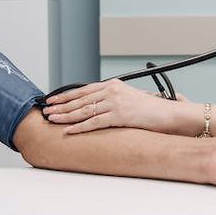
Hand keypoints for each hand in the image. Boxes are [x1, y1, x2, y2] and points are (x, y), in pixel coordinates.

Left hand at [42, 79, 180, 133]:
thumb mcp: (129, 98)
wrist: (168, 114)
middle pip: (80, 99)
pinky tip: (68, 130)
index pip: (83, 90)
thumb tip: (96, 107)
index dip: (66, 96)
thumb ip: (112, 99)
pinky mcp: (120, 115)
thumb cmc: (150, 109)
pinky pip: (95, 122)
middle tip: (46, 111)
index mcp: (113, 85)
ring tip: (52, 119)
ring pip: (84, 110)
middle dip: (61, 106)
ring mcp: (116, 102)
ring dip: (66, 116)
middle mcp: (112, 91)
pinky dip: (80, 126)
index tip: (52, 100)